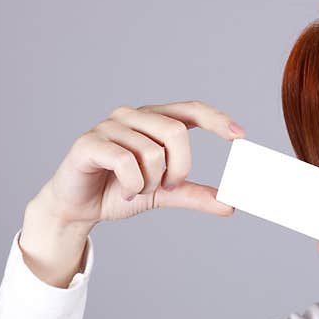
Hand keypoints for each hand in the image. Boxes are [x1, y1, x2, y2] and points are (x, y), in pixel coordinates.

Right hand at [34, 100, 243, 231]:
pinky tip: (125, 191)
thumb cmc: (119, 191)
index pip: (190, 110)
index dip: (216, 119)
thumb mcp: (164, 195)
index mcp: (154, 120)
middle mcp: (132, 116)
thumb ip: (193, 194)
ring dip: (151, 182)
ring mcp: (109, 126)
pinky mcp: (89, 143)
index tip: (240, 136)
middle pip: (176, 132)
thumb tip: (230, 204)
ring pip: (152, 151)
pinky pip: (125, 162)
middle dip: (180, 167)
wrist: (78, 208)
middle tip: (167, 186)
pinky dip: (133, 185)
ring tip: (138, 190)